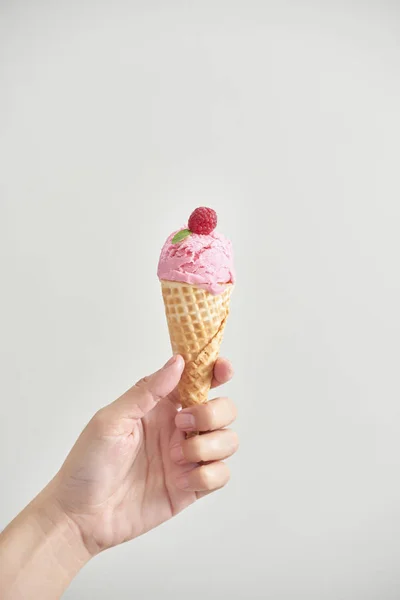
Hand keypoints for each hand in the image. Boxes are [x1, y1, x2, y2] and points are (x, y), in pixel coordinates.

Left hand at [49, 355, 237, 555]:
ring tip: (176, 457)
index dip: (215, 371)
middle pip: (224, 409)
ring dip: (209, 445)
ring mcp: (188, 458)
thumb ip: (147, 391)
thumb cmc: (88, 463)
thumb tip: (178, 362)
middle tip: (182, 423)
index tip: (222, 369)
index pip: (198, 381)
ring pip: (228, 440)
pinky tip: (180, 481)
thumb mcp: (111, 419)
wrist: (81, 515)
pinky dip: (207, 476)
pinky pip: (221, 475)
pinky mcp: (191, 487)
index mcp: (161, 407)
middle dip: (212, 412)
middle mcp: (179, 429)